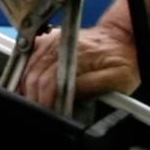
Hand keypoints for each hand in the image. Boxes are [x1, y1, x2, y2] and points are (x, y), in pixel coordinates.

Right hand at [19, 14, 140, 107]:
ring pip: (28, 67)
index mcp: (78, 54)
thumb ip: (93, 86)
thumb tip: (70, 96)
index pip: (50, 81)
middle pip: (35, 76)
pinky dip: (26, 72)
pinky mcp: (50, 40)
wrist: (121, 36)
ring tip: (37, 102)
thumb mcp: (119, 78)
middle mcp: (62, 45)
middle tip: (42, 112)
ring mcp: (53, 41)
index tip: (49, 113)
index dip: (45, 100)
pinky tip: (31, 84)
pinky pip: (29, 57)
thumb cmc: (122, 58)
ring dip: (28, 87)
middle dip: (35, 97)